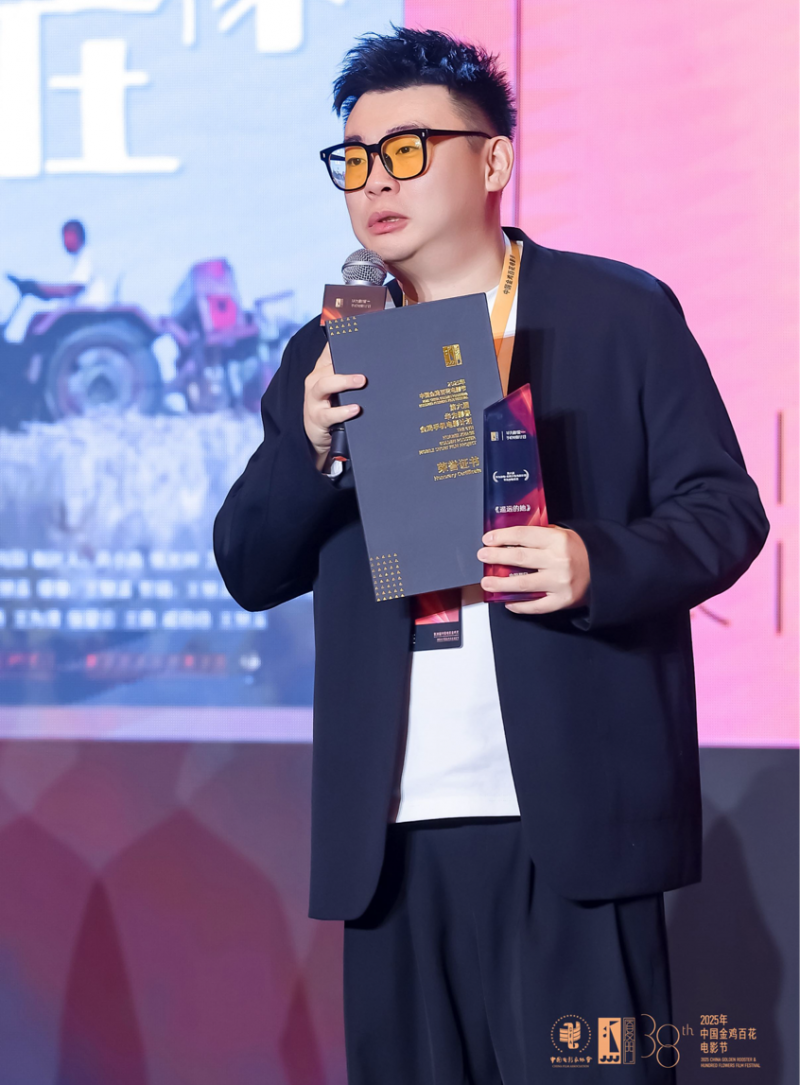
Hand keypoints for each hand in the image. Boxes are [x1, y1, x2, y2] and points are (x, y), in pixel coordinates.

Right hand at [303, 342, 365, 470]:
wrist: (318, 435)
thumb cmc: (333, 407)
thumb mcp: (340, 389)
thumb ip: (352, 375)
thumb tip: (380, 362)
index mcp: (323, 370)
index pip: (329, 350)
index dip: (340, 339)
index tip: (355, 330)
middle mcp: (316, 381)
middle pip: (328, 366)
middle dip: (345, 362)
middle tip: (366, 364)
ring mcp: (314, 400)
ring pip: (324, 385)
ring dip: (343, 382)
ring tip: (361, 381)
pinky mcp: (317, 418)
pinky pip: (328, 413)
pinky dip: (342, 411)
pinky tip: (355, 409)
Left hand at [478, 525, 590, 614]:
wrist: (607, 571)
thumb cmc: (581, 551)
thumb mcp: (565, 534)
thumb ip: (541, 535)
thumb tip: (510, 538)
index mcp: (558, 540)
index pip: (524, 535)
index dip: (503, 537)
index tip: (488, 539)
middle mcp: (558, 561)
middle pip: (520, 558)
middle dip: (497, 557)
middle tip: (482, 556)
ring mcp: (560, 583)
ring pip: (523, 584)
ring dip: (500, 584)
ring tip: (486, 583)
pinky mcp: (562, 601)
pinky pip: (536, 606)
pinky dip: (519, 605)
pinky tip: (507, 602)